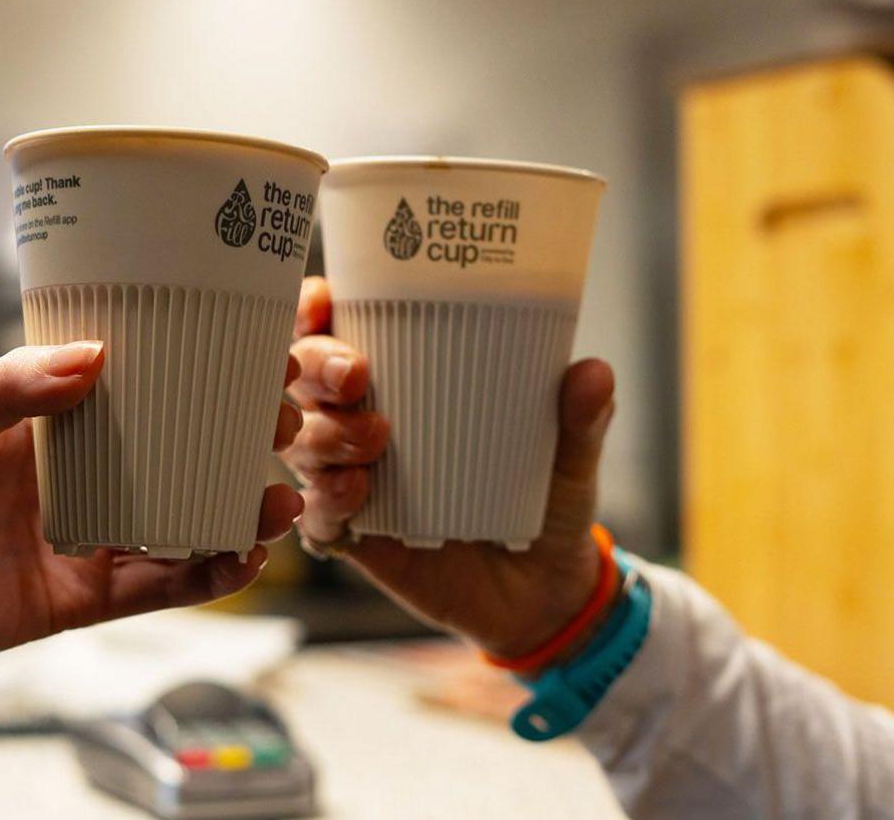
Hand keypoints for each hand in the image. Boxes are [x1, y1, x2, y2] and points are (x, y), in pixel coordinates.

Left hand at [0, 341, 304, 673]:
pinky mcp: (79, 598)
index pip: (140, 391)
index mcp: (50, 423)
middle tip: (281, 431)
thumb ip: (12, 389)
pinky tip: (237, 558)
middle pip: (178, 456)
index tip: (255, 359)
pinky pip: (155, 588)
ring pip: (180, 522)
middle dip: (235, 445)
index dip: (197, 377)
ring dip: (234, 514)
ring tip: (278, 503)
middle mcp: (79, 477)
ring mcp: (86, 538)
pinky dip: (201, 576)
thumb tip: (93, 357)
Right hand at [281, 277, 613, 663]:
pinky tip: (355, 494)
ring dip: (323, 433)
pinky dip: (325, 501)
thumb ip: (579, 419)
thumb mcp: (569, 459)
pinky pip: (316, 516)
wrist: (543, 595)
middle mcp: (363, 423)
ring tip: (372, 441)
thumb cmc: (545, 505)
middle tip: (357, 375)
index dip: (313, 310)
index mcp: (404, 382)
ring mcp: (353, 479)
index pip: (338, 331)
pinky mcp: (355, 537)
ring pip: (300, 441)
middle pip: (302, 379)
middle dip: (315, 366)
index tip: (325, 300)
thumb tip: (594, 372)